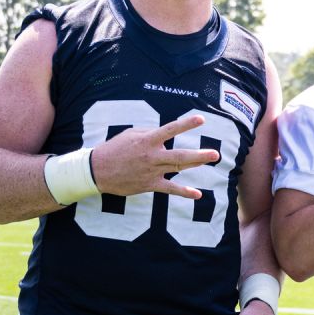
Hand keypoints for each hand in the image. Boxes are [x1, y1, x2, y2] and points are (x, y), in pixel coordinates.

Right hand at [90, 115, 220, 198]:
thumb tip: (163, 133)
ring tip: (212, 160)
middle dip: (199, 154)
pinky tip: (197, 194)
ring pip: (178, 167)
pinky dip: (184, 192)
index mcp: (147, 140)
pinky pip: (170, 189)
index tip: (201, 119)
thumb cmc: (113, 149)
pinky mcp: (149, 184)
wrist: (98, 171)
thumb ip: (148, 132)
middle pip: (180, 154)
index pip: (170, 130)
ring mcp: (152, 171)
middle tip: (216, 153)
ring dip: (196, 164)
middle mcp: (152, 155)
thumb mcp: (129, 134)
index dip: (186, 124)